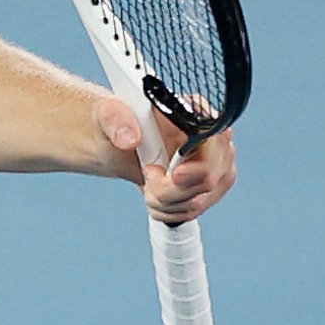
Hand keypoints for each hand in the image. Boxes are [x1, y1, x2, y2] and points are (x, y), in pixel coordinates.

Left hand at [97, 99, 238, 225]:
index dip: (197, 167)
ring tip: (148, 186)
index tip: (173, 176)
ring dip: (165, 202)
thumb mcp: (108, 113)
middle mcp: (213, 140)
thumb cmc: (115, 122)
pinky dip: (168, 212)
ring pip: (200, 200)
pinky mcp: (205, 188)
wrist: (114, 143)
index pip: (216, 144)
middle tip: (147, 174)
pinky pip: (193, 211)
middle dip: (170, 190)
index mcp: (197, 113)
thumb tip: (131, 139)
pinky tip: (155, 197)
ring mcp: (214, 166)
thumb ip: (116, 119)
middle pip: (209, 179)